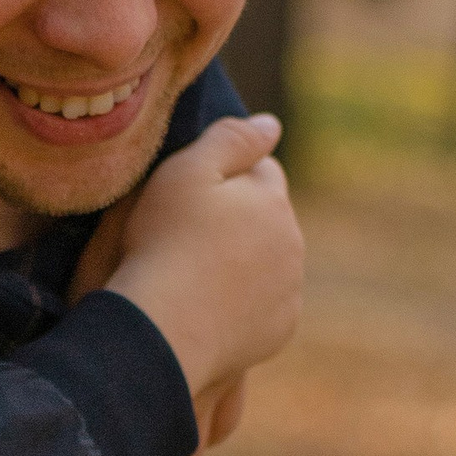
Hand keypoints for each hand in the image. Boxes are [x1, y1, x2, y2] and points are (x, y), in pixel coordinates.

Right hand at [92, 114, 301, 411]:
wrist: (161, 330)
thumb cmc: (163, 245)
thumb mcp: (185, 172)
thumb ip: (230, 138)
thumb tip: (270, 124)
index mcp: (273, 199)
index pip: (261, 170)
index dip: (225, 177)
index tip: (190, 195)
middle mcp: (293, 243)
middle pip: (267, 217)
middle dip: (240, 219)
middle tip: (187, 236)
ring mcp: (290, 291)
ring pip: (270, 262)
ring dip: (244, 261)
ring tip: (196, 273)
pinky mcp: (279, 330)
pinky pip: (265, 305)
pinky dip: (245, 302)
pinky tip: (210, 305)